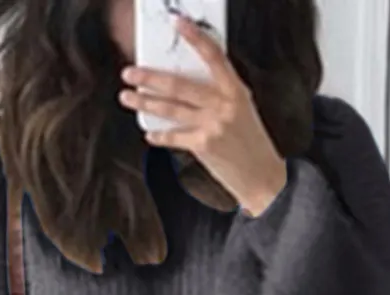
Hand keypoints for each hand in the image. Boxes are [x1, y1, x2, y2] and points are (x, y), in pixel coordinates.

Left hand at [117, 15, 287, 217]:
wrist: (262, 175)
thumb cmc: (251, 142)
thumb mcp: (242, 109)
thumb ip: (219, 94)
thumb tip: (189, 81)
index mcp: (235, 91)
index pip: (214, 56)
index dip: (196, 38)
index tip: (179, 25)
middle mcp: (223, 105)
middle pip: (179, 85)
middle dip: (150, 78)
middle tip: (130, 73)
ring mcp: (212, 125)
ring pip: (170, 109)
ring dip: (145, 103)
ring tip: (128, 97)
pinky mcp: (203, 145)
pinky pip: (174, 136)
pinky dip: (159, 136)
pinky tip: (149, 133)